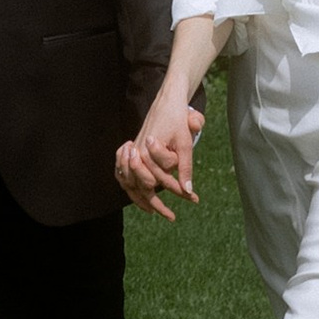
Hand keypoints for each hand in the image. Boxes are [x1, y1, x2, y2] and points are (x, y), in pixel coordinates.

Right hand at [116, 96, 202, 217]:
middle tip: (172, 216)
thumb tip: (188, 190)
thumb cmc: (177, 120)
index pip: (162, 179)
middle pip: (144, 186)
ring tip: (156, 213)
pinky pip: (124, 177)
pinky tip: (143, 201)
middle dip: (158, 203)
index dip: (178, 191)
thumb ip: (185, 167)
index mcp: (148, 150)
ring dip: (142, 201)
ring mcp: (132, 154)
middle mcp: (137, 153)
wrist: (167, 101)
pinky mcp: (131, 154)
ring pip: (131, 185)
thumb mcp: (185, 143)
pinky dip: (131, 190)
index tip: (193, 199)